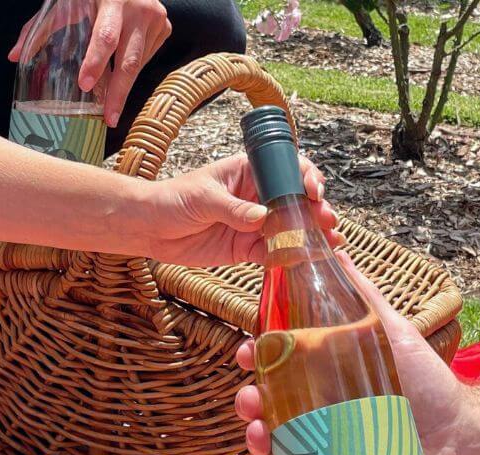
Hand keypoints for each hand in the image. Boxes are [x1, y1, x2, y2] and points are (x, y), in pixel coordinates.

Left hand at [9, 0, 170, 127]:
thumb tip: (14, 56)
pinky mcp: (165, 27)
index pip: (104, 36)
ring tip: (111, 107)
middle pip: (129, 60)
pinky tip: (121, 71)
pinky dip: (132, 68)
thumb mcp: (67, 2)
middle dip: (118, 93)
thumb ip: (42, 26)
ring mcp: (156, 19)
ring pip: (139, 63)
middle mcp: (138, 9)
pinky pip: (146, 57)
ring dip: (123, 85)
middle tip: (109, 119)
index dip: (95, 62)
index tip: (85, 85)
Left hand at [128, 153, 338, 265]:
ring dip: (311, 235)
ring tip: (330, 243)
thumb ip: (233, 208)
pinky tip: (306, 261)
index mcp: (249, 172)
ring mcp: (254, 224)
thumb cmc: (172, 200)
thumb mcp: (203, 198)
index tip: (314, 192)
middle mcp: (257, 197)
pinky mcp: (246, 249)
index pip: (286, 168)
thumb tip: (262, 217)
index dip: (306, 177)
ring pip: (290, 229)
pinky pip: (273, 254)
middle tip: (327, 221)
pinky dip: (290, 258)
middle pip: (295, 200)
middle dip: (316, 210)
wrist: (149, 228)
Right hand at [235, 251, 470, 454]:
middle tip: (251, 401)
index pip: (276, 366)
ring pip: (274, 446)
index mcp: (324, 378)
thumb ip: (364, 296)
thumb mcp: (392, 333)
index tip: (246, 352)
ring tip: (261, 437)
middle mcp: (317, 413)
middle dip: (249, 402)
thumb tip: (338, 250)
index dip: (255, 359)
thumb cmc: (427, 383)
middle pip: (267, 407)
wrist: (459, 436)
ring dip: (256, 441)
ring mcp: (323, 449)